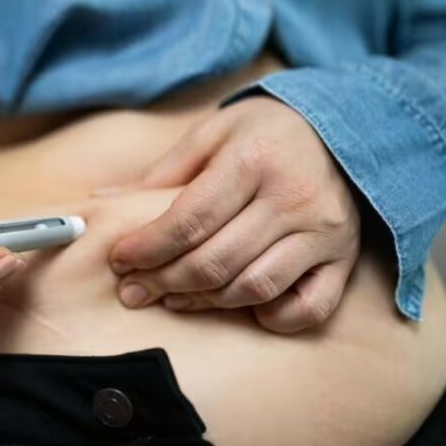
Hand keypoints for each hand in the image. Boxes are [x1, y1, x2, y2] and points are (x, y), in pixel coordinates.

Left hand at [104, 96, 360, 332]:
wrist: (341, 128)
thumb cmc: (265, 133)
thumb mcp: (212, 133)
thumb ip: (161, 172)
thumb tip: (101, 203)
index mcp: (254, 159)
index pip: (190, 219)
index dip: (147, 247)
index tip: (119, 259)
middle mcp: (293, 197)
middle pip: (216, 261)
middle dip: (163, 281)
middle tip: (134, 291)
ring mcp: (323, 232)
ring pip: (254, 288)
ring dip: (205, 302)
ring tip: (174, 297)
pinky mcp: (344, 259)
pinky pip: (308, 309)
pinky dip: (272, 317)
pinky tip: (241, 305)